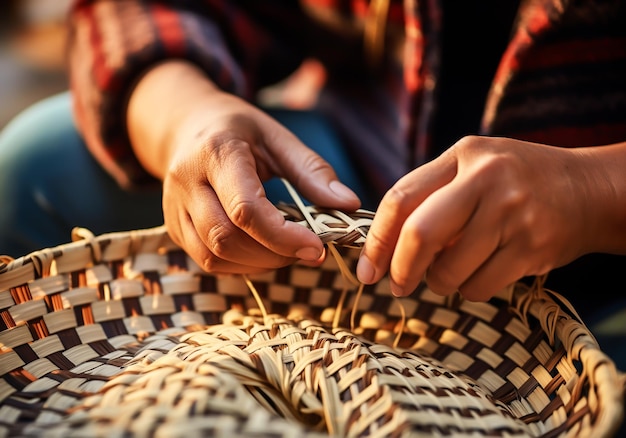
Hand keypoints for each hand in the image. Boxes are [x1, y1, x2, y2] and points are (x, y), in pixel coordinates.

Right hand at [128, 61, 359, 273]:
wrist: (186, 125)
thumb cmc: (237, 130)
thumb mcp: (278, 137)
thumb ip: (312, 171)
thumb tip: (349, 205)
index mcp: (216, 153)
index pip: (246, 209)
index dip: (284, 236)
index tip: (317, 247)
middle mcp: (186, 182)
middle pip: (227, 238)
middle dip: (274, 254)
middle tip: (308, 251)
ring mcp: (174, 208)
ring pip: (214, 256)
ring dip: (258, 264)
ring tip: (287, 251)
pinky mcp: (173, 227)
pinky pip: (207, 260)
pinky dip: (240, 265)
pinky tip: (262, 251)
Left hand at [356, 136, 625, 300]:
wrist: (588, 190)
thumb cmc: (517, 181)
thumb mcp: (474, 166)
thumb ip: (431, 194)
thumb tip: (384, 245)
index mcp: (463, 155)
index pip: (400, 197)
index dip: (376, 238)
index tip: (366, 268)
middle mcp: (486, 179)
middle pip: (419, 235)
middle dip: (400, 269)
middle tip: (397, 285)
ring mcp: (512, 213)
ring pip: (449, 270)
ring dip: (440, 282)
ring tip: (452, 271)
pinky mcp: (531, 247)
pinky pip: (479, 287)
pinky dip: (469, 290)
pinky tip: (481, 272)